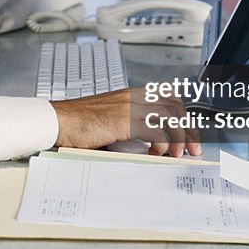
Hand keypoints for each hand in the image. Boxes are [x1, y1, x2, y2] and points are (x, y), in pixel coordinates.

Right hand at [50, 87, 201, 157]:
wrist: (58, 121)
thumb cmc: (79, 124)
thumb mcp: (110, 119)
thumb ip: (130, 126)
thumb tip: (151, 144)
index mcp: (131, 94)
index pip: (169, 96)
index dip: (183, 115)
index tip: (189, 135)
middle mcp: (133, 96)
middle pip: (176, 105)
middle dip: (189, 129)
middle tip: (191, 149)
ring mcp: (129, 105)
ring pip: (170, 116)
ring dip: (179, 137)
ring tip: (176, 154)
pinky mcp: (124, 119)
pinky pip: (156, 129)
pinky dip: (163, 143)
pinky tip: (156, 153)